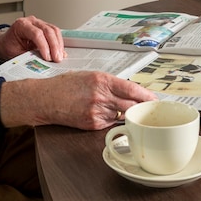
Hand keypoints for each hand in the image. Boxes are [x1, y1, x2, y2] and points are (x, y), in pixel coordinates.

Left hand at [0, 15, 64, 61]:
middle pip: (48, 30)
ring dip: (58, 45)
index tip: (48, 57)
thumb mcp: (15, 53)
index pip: (36, 34)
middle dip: (54, 46)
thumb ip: (28, 57)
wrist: (5, 42)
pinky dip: (58, 43)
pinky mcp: (45, 28)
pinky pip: (55, 33)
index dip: (44, 46)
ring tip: (60, 57)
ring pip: (54, 30)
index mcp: (21, 25)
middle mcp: (31, 21)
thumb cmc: (8, 46)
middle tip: (57, 59)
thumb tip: (41, 63)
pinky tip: (60, 52)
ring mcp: (39, 23)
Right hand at [0, 72, 156, 129]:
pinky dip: (113, 120)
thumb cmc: (65, 85)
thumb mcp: (89, 76)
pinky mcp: (92, 124)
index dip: (146, 95)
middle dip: (143, 107)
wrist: (45, 99)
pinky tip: (110, 115)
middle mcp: (101, 96)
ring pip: (122, 115)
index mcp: (102, 80)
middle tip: (151, 109)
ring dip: (128, 114)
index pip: (132, 88)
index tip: (155, 99)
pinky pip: (110, 123)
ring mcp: (96, 112)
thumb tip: (129, 90)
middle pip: (131, 104)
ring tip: (131, 113)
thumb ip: (109, 83)